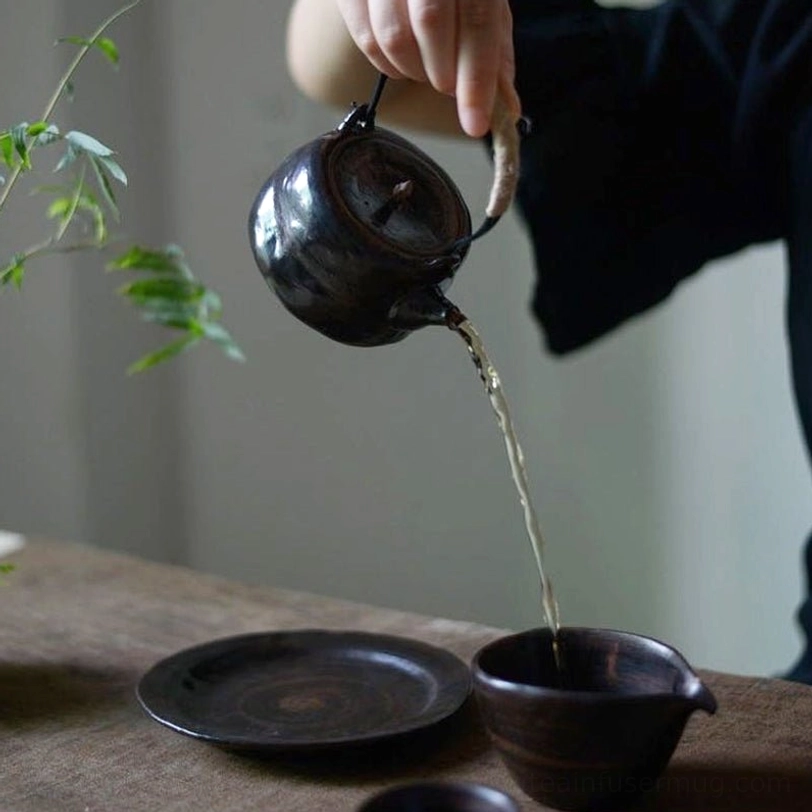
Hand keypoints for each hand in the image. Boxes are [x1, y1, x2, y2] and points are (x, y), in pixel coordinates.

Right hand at [335, 0, 519, 137]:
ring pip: (393, 35)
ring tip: (426, 65)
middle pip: (431, 23)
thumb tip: (507, 108)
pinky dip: (387, 63)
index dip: (476, 80)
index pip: (478, 22)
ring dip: (413, 70)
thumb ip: (496, 52)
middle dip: (442, 71)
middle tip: (448, 82)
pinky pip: (365, 39)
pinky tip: (402, 59)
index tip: (476, 125)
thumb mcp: (484, 4)